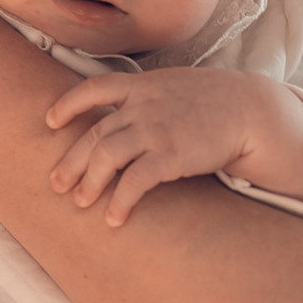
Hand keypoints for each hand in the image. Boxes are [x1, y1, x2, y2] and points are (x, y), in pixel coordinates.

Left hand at [45, 69, 302, 224]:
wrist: (251, 110)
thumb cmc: (217, 102)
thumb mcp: (177, 85)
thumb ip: (151, 95)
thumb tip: (131, 110)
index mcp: (143, 86)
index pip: (94, 88)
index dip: (68, 105)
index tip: (51, 121)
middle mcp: (143, 106)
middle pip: (94, 134)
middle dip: (71, 161)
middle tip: (56, 185)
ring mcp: (154, 130)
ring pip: (106, 157)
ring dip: (89, 183)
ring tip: (81, 203)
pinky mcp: (170, 155)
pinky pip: (134, 181)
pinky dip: (119, 201)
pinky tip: (115, 217)